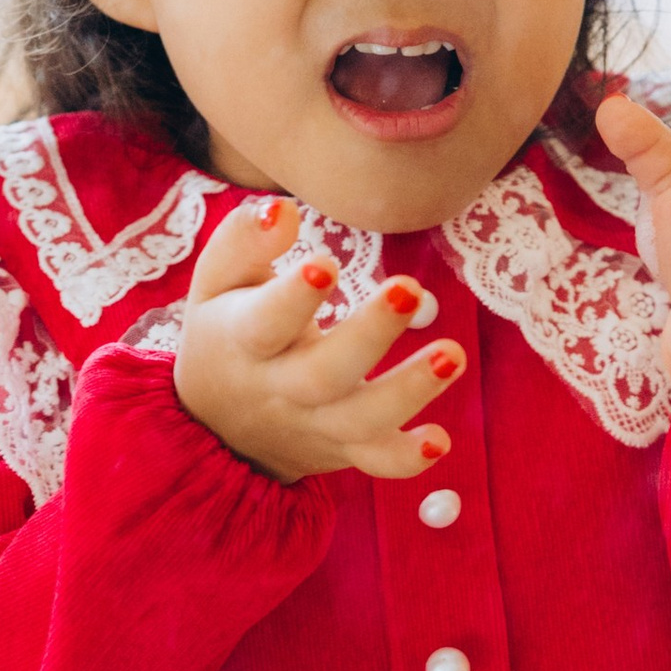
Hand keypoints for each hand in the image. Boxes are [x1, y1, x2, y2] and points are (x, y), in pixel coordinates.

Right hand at [174, 194, 462, 484]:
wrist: (218, 427)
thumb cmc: (228, 332)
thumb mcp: (216, 284)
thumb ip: (243, 242)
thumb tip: (282, 209)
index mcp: (244, 340)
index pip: (265, 322)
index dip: (293, 297)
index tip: (327, 263)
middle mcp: (282, 389)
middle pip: (324, 372)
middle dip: (369, 333)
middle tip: (409, 288)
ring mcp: (317, 424)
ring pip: (362, 419)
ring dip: (409, 390)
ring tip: (453, 354)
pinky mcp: (345, 448)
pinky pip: (376, 461)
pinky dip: (406, 458)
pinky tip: (440, 440)